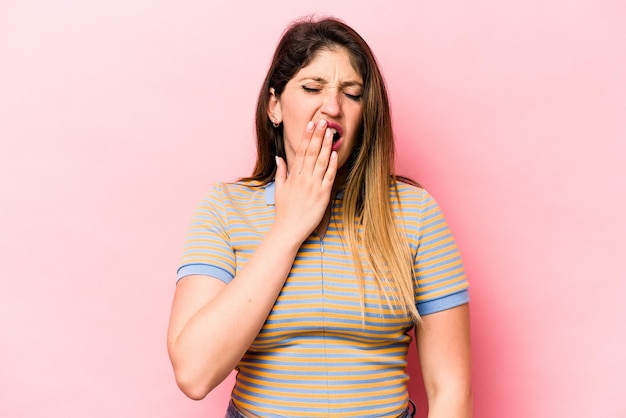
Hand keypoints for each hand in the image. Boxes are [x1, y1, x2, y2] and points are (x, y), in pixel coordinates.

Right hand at [273, 119, 337, 242]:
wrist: (289, 229)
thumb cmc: (284, 211)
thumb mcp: (279, 190)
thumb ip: (281, 172)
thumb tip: (279, 158)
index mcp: (293, 176)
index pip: (301, 152)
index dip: (306, 137)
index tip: (310, 124)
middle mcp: (303, 179)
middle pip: (312, 153)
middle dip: (318, 136)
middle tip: (323, 121)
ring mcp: (313, 186)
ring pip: (321, 162)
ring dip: (326, 146)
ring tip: (331, 132)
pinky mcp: (322, 195)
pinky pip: (329, 177)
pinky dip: (332, 165)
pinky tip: (335, 154)